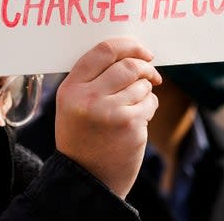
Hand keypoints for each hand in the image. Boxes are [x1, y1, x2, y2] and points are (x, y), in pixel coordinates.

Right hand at [55, 37, 161, 198]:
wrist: (87, 179)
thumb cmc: (83, 136)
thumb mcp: (73, 105)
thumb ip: (92, 78)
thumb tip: (129, 53)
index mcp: (71, 88)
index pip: (104, 51)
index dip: (128, 45)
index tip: (142, 50)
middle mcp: (88, 98)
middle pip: (128, 65)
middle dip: (145, 67)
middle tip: (152, 74)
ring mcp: (110, 112)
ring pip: (142, 84)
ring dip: (146, 91)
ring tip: (136, 105)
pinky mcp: (129, 126)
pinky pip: (150, 103)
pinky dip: (150, 106)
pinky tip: (139, 118)